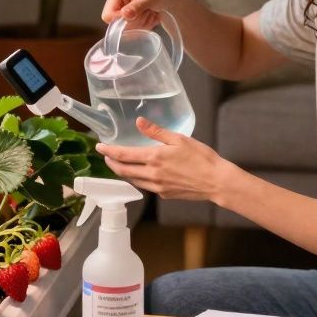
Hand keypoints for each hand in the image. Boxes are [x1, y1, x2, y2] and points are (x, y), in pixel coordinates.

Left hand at [95, 118, 240, 202]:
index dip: (109, 151)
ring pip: (133, 180)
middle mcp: (152, 174)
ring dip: (122, 172)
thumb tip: (139, 122)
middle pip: (123, 170)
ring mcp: (157, 187)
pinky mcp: (164, 194)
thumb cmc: (201, 157)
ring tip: (118, 163)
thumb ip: (156, 132)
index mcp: (154, 158)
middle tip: (106, 155)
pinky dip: (137, 178)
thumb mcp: (179, 139)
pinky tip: (139, 173)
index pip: (123, 155)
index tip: (100, 147)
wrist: (216, 181)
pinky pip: (145, 186)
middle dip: (112, 162)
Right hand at [101, 0, 186, 30]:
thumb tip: (124, 14)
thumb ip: (137, 6)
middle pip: (116, 24)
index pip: (107, 15)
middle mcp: (117, 2)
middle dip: (134, 22)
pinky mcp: (129, 20)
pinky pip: (132, 31)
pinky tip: (149, 17)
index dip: (120, 20)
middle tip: (147, 11)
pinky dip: (143, 26)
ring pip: (126, 29)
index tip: (135, 16)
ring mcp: (122, 12)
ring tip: (150, 12)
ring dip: (141, 23)